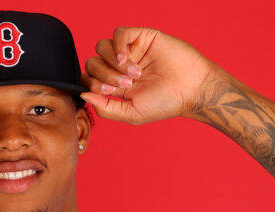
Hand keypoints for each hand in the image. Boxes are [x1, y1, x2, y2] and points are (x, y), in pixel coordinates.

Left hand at [81, 27, 216, 124]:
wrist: (191, 90)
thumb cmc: (165, 104)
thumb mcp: (130, 113)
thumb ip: (105, 108)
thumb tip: (83, 95)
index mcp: (115, 85)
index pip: (88, 78)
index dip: (92, 84)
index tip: (109, 93)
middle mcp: (119, 66)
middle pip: (92, 63)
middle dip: (104, 75)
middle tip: (126, 85)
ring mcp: (129, 50)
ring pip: (101, 47)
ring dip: (112, 63)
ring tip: (133, 74)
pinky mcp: (141, 37)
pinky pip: (118, 34)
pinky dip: (118, 47)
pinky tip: (128, 60)